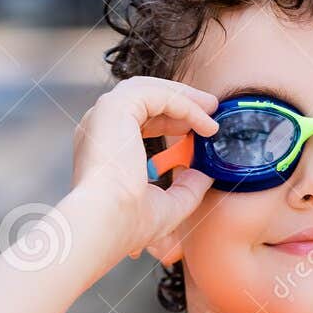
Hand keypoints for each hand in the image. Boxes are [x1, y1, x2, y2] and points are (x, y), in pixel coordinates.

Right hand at [68, 76, 218, 261]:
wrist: (106, 223)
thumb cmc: (127, 223)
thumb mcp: (169, 205)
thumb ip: (187, 188)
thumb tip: (204, 174)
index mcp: (106, 148)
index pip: (140, 119)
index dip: (173, 119)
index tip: (202, 129)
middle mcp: (99, 128)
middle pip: (144, 98)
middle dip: (181, 100)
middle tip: (211, 108)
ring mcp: (103, 116)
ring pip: (148, 89)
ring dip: (184, 97)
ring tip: (212, 108)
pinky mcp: (113, 108)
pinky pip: (156, 95)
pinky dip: (184, 104)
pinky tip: (205, 123)